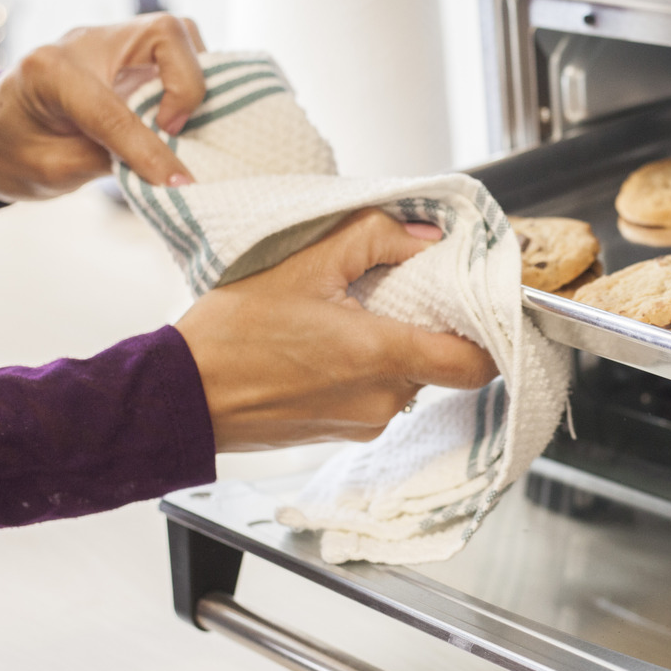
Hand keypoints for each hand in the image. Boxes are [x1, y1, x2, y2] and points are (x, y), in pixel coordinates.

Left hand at [0, 13, 205, 202]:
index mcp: (49, 72)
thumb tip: (171, 169)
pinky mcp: (128, 51)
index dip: (150, 150)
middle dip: (187, 84)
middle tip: (174, 129)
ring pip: (177, 33)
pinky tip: (178, 109)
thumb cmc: (12, 153)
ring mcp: (109, 41)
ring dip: (193, 75)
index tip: (178, 182)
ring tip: (179, 118)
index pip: (114, 108)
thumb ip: (111, 163)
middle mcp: (83, 43)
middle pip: (163, 33)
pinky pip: (175, 49)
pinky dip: (190, 76)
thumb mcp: (54, 170)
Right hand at [175, 209, 498, 451]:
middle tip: (402, 293)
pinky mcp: (344, 433)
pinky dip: (371, 369)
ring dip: (396, 347)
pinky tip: (332, 345)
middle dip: (431, 327)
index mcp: (380, 357)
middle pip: (442, 364)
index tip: (482, 305)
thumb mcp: (302, 263)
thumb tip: (426, 237)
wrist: (179, 398)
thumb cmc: (231, 336)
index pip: (476, 362)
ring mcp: (364, 422)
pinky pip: (380, 395)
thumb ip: (374, 238)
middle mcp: (382, 400)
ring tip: (353, 317)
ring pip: (410, 379)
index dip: (491, 334)